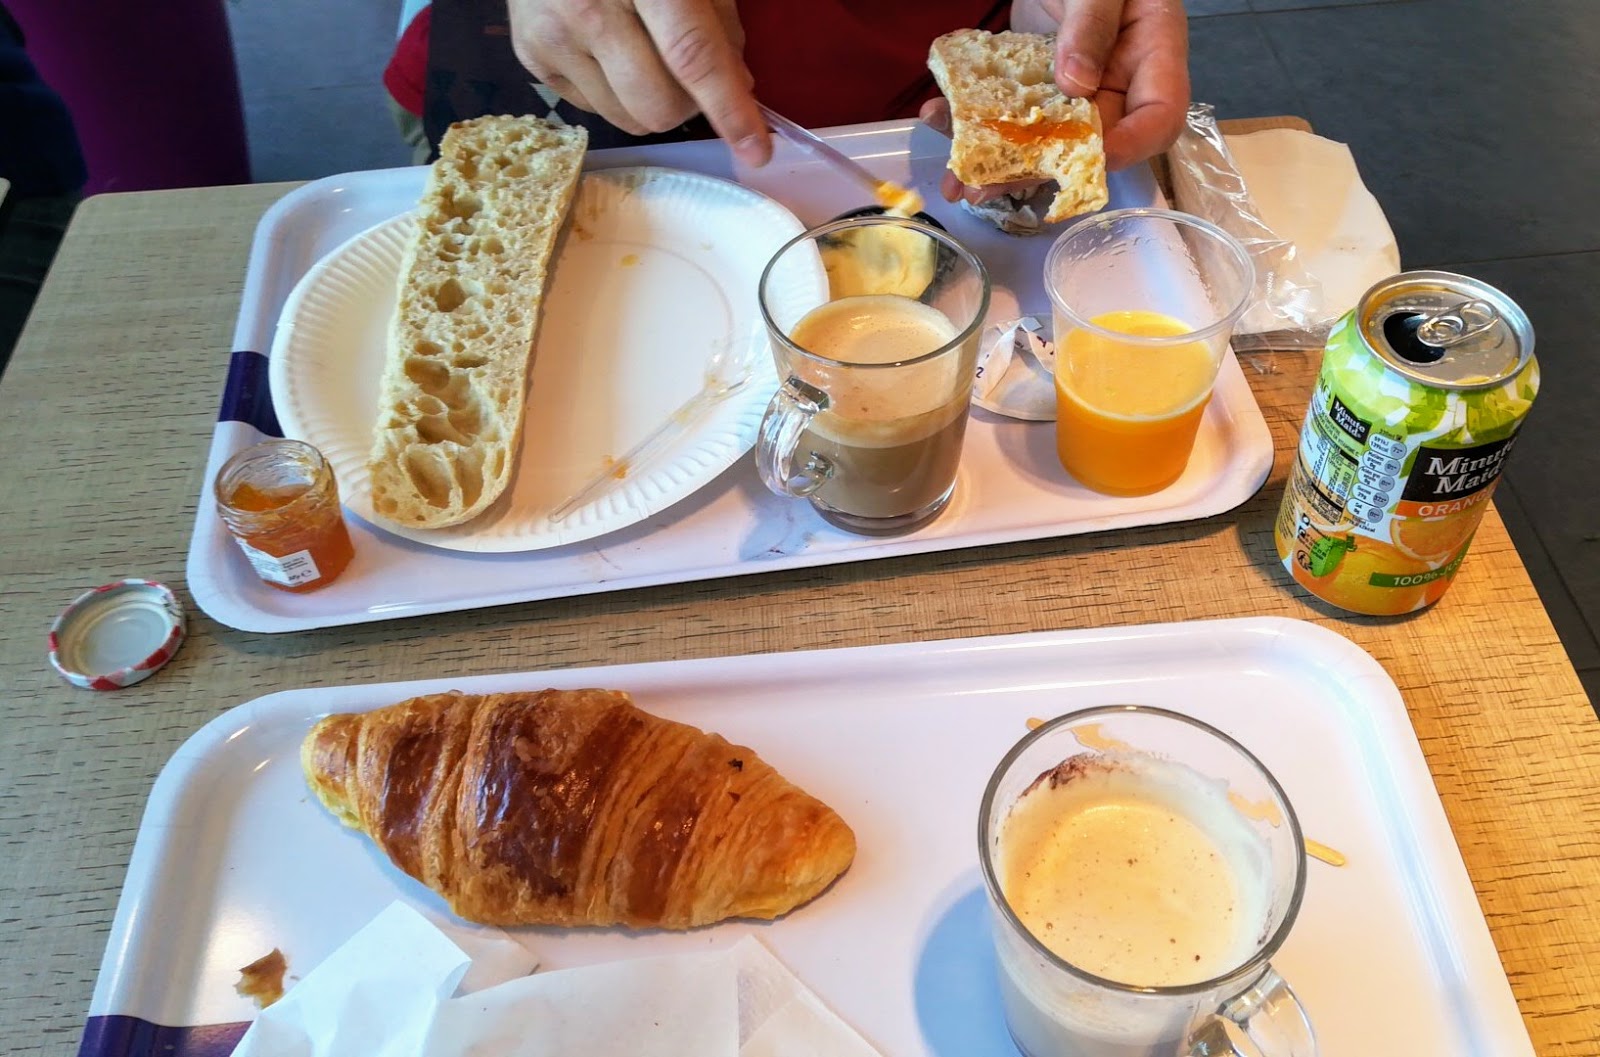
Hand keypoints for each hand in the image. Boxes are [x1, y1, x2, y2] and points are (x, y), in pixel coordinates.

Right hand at [507, 0, 771, 164]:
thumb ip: (718, 20)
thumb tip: (737, 86)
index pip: (692, 56)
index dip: (728, 108)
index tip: (756, 151)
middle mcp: (588, 9)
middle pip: (657, 106)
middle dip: (688, 106)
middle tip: (691, 76)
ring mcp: (552, 37)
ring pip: (627, 119)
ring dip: (651, 103)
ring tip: (645, 58)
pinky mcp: (530, 57)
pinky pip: (593, 109)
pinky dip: (615, 92)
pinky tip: (608, 52)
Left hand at [929, 0, 1188, 205]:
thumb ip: (1092, 26)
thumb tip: (1077, 84)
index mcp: (1154, 56)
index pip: (1159, 119)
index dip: (1128, 148)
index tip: (1084, 160)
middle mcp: (1119, 82)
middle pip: (1088, 142)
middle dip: (1035, 169)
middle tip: (987, 186)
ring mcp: (1076, 86)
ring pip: (1043, 137)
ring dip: (997, 161)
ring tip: (956, 180)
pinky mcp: (1038, 80)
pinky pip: (1012, 109)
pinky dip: (975, 120)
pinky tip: (939, 120)